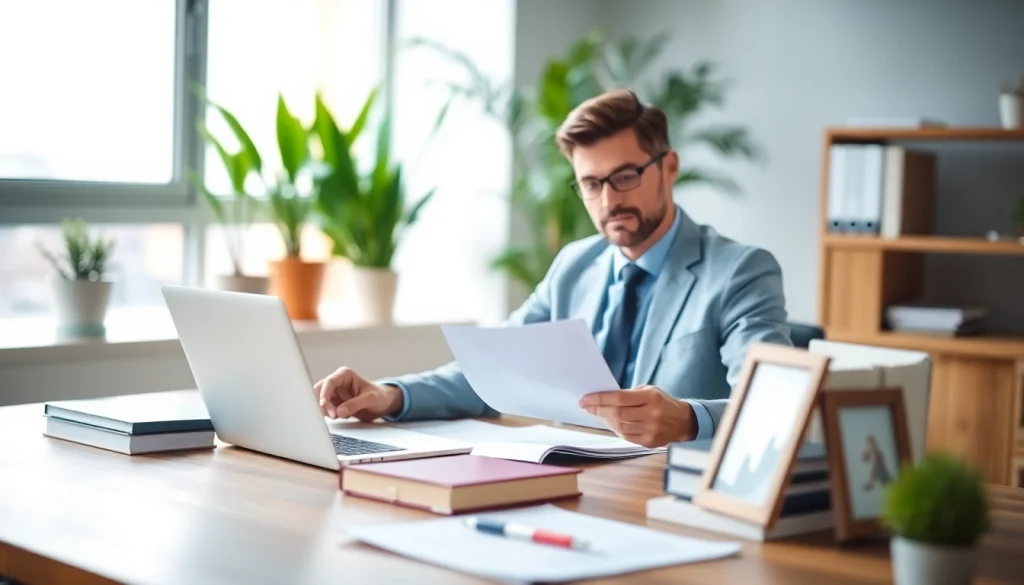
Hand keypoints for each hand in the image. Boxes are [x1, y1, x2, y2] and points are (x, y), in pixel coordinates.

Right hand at [312, 367, 403, 421]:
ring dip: (324, 410)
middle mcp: (336, 382)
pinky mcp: (333, 404)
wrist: (382, 404)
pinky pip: (324, 409)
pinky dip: (327, 415)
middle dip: (322, 403)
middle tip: (332, 416)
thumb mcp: (371, 399)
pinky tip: (339, 417)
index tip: (323, 404)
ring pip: (319, 401)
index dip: (324, 393)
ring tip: (338, 417)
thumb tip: (339, 411)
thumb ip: (355, 404)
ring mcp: (333, 393)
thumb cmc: (379, 396)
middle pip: (319, 390)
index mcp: (345, 375)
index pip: (329, 382)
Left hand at [579, 385, 695, 447]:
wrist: (683, 421)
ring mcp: (651, 430)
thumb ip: (628, 395)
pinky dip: (615, 429)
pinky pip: (625, 436)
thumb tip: (603, 399)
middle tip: (586, 406)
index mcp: (651, 398)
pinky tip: (610, 423)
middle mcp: (651, 414)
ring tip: (598, 413)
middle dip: (598, 410)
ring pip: (619, 427)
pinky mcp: (649, 442)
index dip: (600, 399)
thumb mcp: (648, 391)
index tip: (585, 399)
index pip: (619, 398)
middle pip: (617, 414)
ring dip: (605, 420)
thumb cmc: (662, 402)